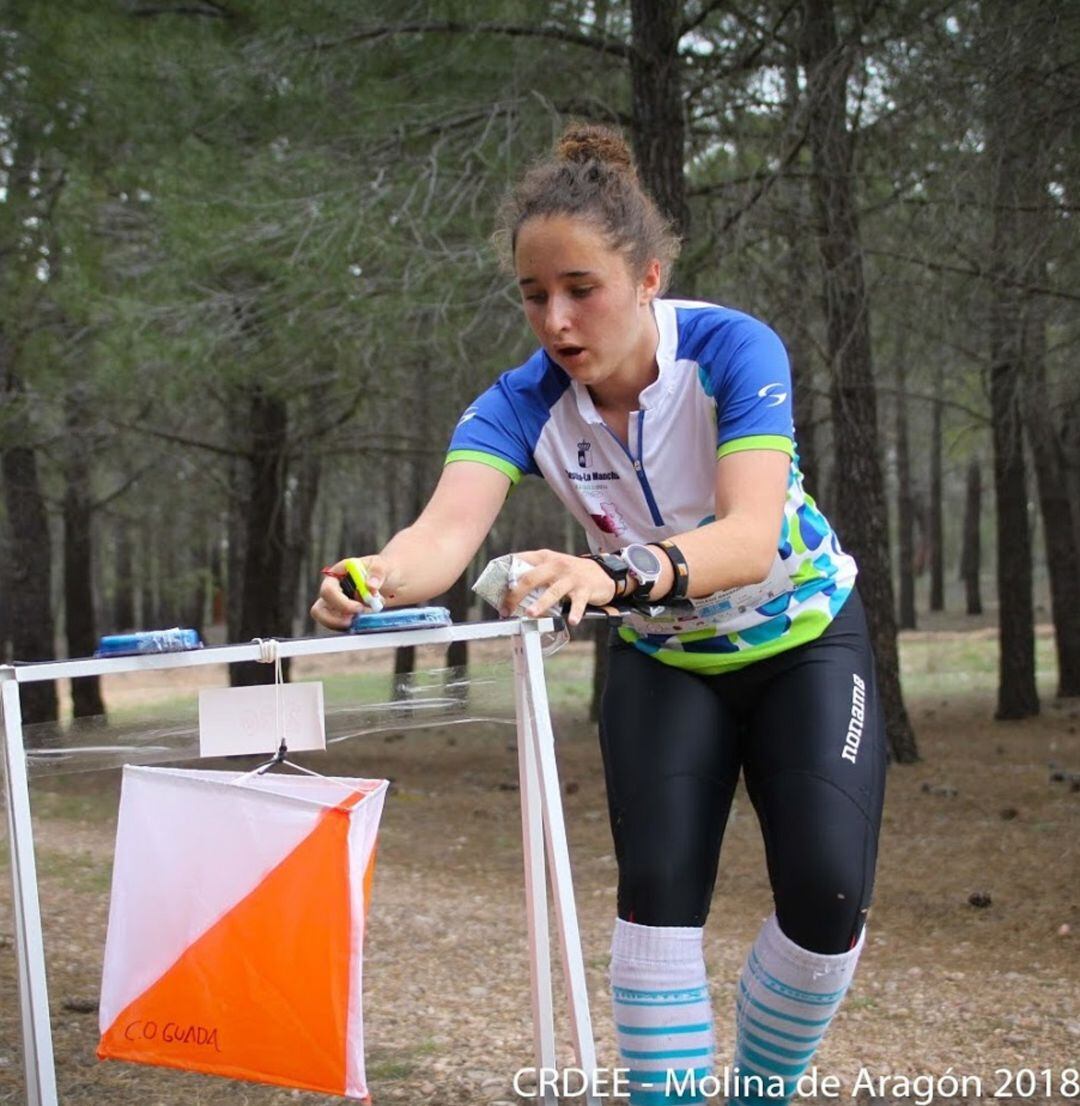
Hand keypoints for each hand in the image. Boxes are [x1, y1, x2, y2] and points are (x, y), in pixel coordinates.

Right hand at [310, 555, 393, 630]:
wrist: (393, 581)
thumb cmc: (384, 569)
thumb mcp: (383, 566)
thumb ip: (377, 574)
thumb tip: (370, 586)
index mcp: (338, 574)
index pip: (328, 590)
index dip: (341, 602)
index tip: (359, 608)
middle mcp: (334, 590)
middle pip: (320, 609)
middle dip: (337, 618)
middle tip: (357, 619)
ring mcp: (337, 604)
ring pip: (327, 620)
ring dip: (344, 624)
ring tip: (363, 619)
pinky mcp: (344, 615)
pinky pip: (340, 626)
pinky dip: (352, 627)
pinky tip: (366, 620)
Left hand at [501, 549, 616, 626]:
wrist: (601, 572)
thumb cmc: (569, 573)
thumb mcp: (551, 567)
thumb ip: (534, 575)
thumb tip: (510, 595)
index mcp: (544, 557)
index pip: (520, 560)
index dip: (505, 574)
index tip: (494, 589)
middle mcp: (556, 565)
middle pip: (532, 577)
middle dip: (516, 594)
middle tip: (506, 609)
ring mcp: (571, 577)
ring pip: (553, 591)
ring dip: (540, 604)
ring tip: (530, 614)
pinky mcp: (585, 589)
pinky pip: (578, 603)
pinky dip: (575, 613)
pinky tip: (571, 621)